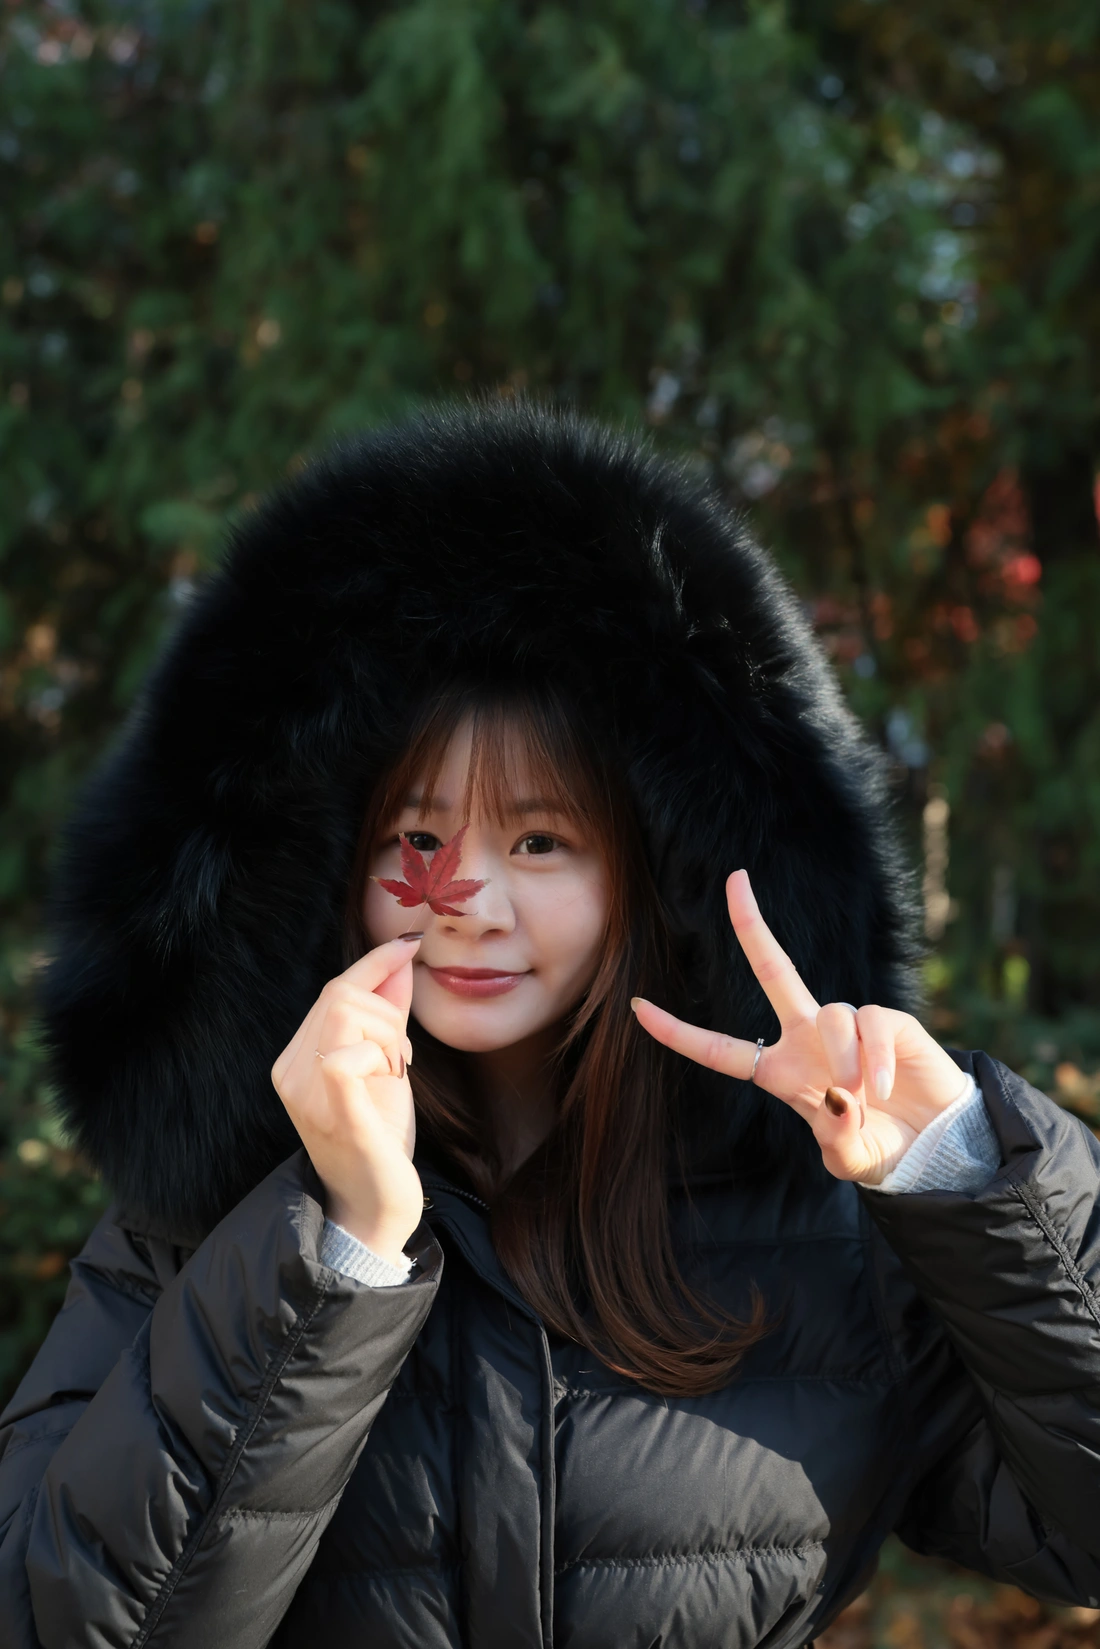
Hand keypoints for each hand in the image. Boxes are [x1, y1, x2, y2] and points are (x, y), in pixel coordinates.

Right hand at [271, 935, 423, 1265]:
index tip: (408, 943)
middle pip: (341, 994)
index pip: (333, 989)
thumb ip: (389, 1013)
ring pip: (347, 1013)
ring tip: (396, 1074)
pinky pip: (349, 1056)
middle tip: (404, 1056)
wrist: (373, 1209)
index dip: (373, 962)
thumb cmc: (379, 1138)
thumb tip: (401, 958)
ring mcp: (306, 1094)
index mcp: (295, 1059)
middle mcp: (290, 1072)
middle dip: (388, 1012)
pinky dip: (381, 1058)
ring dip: (390, 1035)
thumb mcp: (386, 1065)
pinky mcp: (334, 1113)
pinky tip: (392, 1080)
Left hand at [631, 870, 969, 1184]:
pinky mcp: (889, 1021)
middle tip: (734, 880)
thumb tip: (835, 1097)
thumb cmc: (882, 1146)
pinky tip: (884, 1085)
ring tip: (862, 1096)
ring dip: (842, 1061)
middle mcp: (807, 1036)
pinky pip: (871, 1022)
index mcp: (780, 1070)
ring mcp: (848, 1025)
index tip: (637, 1008)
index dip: (678, 1033)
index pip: (719, 1050)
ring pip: (828, 1014)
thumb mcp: (847, 1158)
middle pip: (774, 970)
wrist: (937, 1143)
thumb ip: (835, 1139)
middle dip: (753, 925)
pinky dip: (874, 1057)